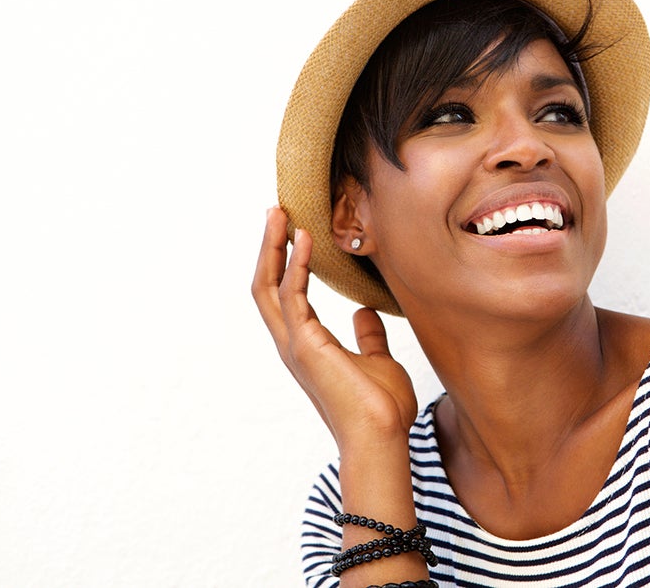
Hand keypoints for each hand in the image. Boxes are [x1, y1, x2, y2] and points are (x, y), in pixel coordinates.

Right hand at [252, 207, 417, 449]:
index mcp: (308, 345)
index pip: (286, 295)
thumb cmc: (383, 408)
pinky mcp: (305, 346)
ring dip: (274, 248)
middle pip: (266, 286)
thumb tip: (365, 314)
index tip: (294, 229)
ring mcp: (295, 346)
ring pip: (269, 287)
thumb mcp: (379, 361)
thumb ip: (368, 337)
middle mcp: (294, 343)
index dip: (285, 262)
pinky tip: (305, 239)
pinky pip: (292, 296)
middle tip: (276, 211)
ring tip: (282, 214)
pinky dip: (296, 265)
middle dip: (269, 248)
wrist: (383, 437)